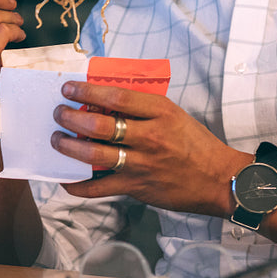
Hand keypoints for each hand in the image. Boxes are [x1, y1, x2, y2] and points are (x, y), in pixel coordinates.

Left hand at [50, 81, 248, 216]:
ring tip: (57, 139)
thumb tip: (103, 101)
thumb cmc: (195, 144)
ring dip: (69, 146)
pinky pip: (100, 189)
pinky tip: (66, 179)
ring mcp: (142, 164)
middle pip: (99, 126)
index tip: (69, 88)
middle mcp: (149, 137)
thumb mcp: (173, 115)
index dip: (86, 91)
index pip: (115, 97)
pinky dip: (79, 185)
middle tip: (59, 113)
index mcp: (160, 112)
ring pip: (94, 155)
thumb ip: (142, 108)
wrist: (218, 179)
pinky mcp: (137, 187)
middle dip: (71, 118)